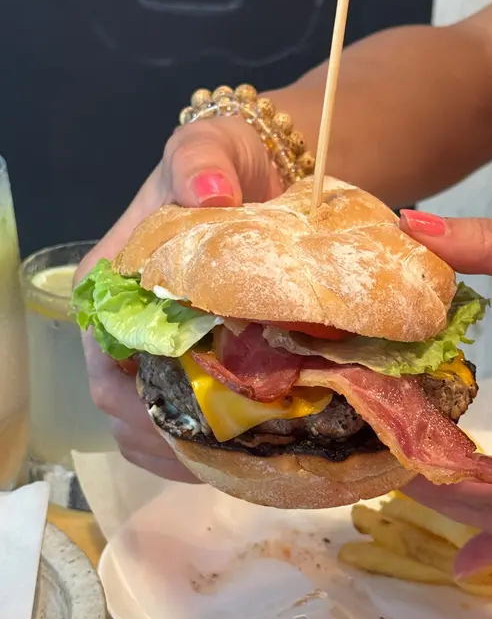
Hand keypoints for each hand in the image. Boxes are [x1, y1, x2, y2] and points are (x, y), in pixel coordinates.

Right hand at [77, 116, 281, 481]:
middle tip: (215, 464)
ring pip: (145, 419)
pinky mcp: (188, 353)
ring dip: (179, 451)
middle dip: (162, 440)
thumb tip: (208, 192)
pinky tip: (229, 456)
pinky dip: (196, 442)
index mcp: (110, 285)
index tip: (181, 430)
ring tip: (226, 469)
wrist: (261, 166)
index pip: (104, 361)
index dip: (134, 405)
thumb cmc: (224, 161)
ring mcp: (155, 344)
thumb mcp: (206, 149)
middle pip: (123, 403)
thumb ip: (200, 162)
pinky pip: (175, 412)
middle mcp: (123, 324)